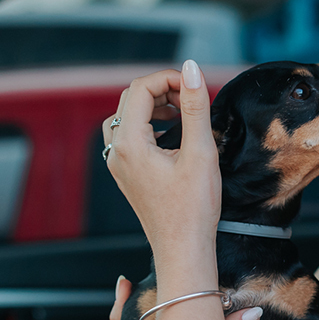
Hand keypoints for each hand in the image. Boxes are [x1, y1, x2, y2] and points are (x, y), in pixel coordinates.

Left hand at [101, 61, 220, 261]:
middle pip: (130, 100)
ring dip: (154, 107)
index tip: (196, 87)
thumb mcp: (200, 152)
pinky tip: (172, 135)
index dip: (169, 79)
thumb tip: (191, 69)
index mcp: (130, 144)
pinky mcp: (127, 175)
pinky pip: (129, 137)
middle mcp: (117, 153)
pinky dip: (149, 125)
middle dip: (162, 90)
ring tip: (183, 113)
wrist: (183, 250)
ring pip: (126, 117)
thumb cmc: (193, 209)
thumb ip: (195, 107)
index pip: (141, 88)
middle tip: (192, 99)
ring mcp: (119, 165)